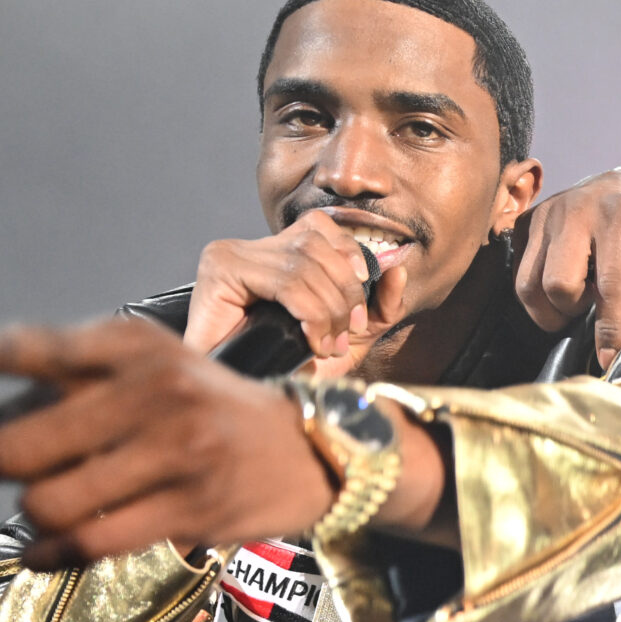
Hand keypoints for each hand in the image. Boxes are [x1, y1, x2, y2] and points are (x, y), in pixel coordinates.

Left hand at [0, 315, 335, 567]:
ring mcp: (177, 451)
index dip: (0, 348)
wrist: (307, 451)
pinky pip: (92, 542)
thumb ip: (63, 381)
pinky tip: (44, 550)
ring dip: (30, 513)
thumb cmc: (207, 409)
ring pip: (51, 501)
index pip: (55, 346)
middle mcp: (158, 391)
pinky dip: (52, 553)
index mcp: (139, 349)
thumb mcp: (151, 366)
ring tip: (41, 507)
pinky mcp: (192, 507)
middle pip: (26, 443)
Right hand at [184, 210, 409, 373]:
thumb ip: (379, 304)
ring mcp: (232, 254)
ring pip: (303, 264)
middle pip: (315, 244)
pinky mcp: (221, 270)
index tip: (361, 303)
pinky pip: (285, 282)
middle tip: (344, 337)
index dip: (349, 256)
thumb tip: (399, 268)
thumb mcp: (351, 335)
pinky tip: (312, 341)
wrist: (252, 395)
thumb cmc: (295, 368)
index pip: (319, 226)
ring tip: (328, 345)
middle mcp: (251, 247)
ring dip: (329, 310)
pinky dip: (310, 313)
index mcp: (276, 252)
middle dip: (344, 294)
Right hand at [516, 169, 620, 365]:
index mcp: (618, 216)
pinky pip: (517, 274)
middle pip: (557, 285)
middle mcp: (575, 211)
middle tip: (593, 306)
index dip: (610, 328)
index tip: (611, 357)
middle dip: (574, 311)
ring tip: (579, 298)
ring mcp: (546, 214)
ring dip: (552, 307)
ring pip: (528, 284)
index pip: (609, 285)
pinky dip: (537, 293)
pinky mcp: (527, 221)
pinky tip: (564, 286)